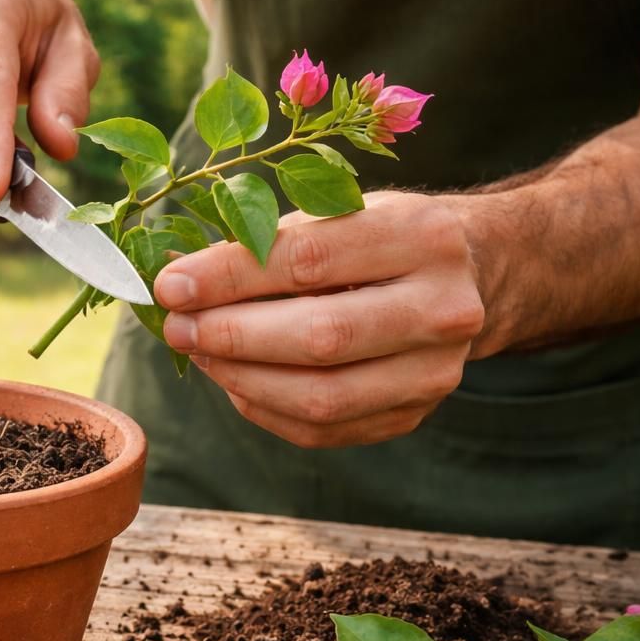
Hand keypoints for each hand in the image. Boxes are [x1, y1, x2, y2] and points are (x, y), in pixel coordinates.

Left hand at [154, 192, 486, 447]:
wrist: (469, 276)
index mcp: (422, 236)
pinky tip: (234, 380)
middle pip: (320, 336)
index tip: (170, 286)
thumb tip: (178, 283)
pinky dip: (265, 407)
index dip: (229, 277)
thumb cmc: (380, 236)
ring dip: (241, 378)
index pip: (308, 259)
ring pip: (322, 395)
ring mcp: (436, 371)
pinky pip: (324, 429)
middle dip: (231, 335)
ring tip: (198, 353)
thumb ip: (267, 241)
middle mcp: (443, 308)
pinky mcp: (415, 414)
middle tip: (176, 327)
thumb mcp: (337, 212)